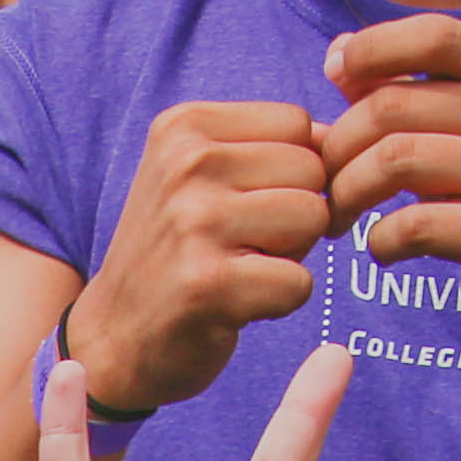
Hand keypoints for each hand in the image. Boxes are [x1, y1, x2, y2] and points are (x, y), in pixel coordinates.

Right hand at [65, 97, 327, 425]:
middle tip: (242, 246)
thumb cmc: (174, 254)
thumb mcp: (200, 176)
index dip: (292, 170)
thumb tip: (349, 139)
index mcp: (184, 127)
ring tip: (240, 270)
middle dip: (296, 213)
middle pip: (312, 169)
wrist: (111, 339)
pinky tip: (235, 305)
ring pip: (313, 218)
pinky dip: (281, 302)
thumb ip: (268, 146)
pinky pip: (299, 282)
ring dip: (291, 256)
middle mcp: (186, 165)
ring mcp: (194, 223)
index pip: (297, 122)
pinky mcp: (208, 285)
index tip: (249, 205)